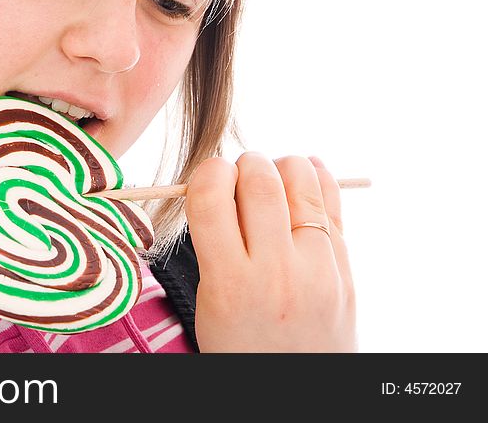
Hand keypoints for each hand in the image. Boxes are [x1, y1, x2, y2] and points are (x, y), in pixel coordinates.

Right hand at [184, 152, 356, 351]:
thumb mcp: (209, 300)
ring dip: (281, 167)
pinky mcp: (345, 266)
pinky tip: (303, 177)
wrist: (295, 389)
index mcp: (230, 282)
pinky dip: (316, 178)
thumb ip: (213, 242)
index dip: (207, 174)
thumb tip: (221, 179)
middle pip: (260, 180)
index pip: (211, 196)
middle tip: (240, 177)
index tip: (211, 180)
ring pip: (303, 179)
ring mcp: (319, 268)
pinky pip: (333, 201)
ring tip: (272, 180)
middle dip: (245, 165)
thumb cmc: (241, 343)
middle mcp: (277, 272)